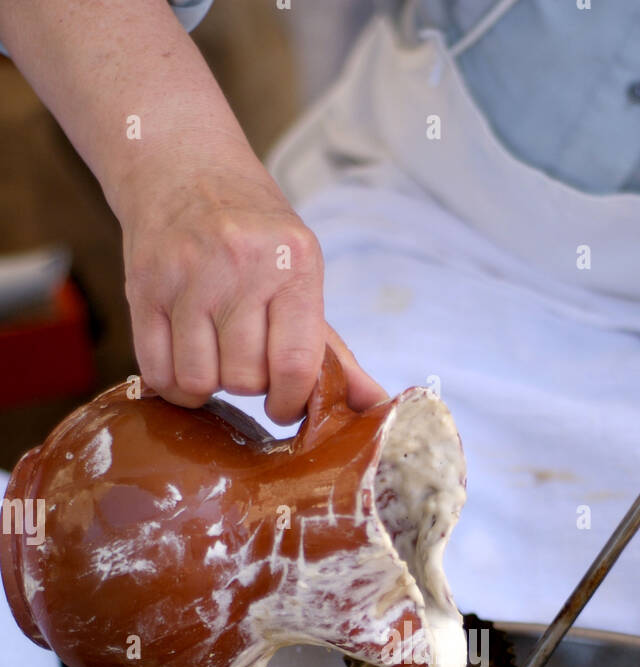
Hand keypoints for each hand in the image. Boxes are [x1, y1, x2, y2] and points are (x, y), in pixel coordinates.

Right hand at [119, 144, 384, 423]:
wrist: (182, 165)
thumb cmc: (253, 234)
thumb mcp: (300, 274)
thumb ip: (333, 349)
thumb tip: (374, 405)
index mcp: (294, 263)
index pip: (296, 366)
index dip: (291, 402)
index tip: (284, 404)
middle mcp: (241, 265)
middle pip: (245, 380)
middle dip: (248, 386)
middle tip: (245, 361)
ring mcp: (186, 275)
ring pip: (198, 381)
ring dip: (207, 385)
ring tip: (214, 356)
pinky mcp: (142, 286)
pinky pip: (157, 371)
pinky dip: (172, 383)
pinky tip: (184, 359)